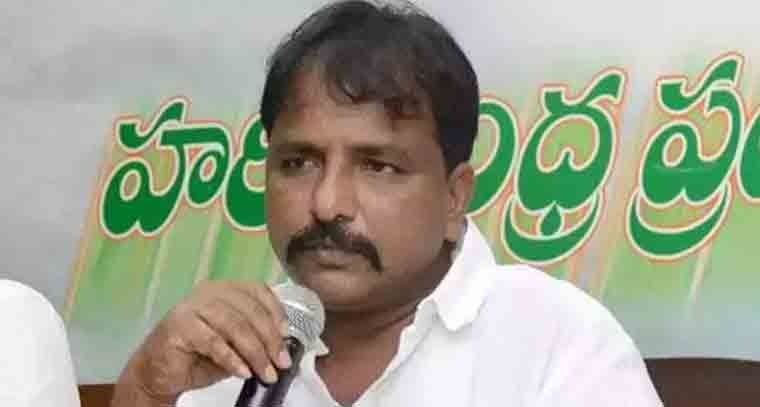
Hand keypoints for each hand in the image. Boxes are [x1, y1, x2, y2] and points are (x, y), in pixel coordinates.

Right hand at [112, 280, 291, 405]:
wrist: (158, 373)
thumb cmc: (199, 357)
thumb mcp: (235, 346)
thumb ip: (255, 339)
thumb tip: (283, 349)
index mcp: (225, 289)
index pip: (257, 290)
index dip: (276, 312)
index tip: (286, 336)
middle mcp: (209, 291)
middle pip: (249, 310)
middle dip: (270, 339)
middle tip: (281, 363)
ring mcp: (192, 306)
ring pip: (234, 325)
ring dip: (255, 352)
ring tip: (266, 373)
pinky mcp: (179, 325)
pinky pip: (213, 341)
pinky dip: (233, 359)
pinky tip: (244, 372)